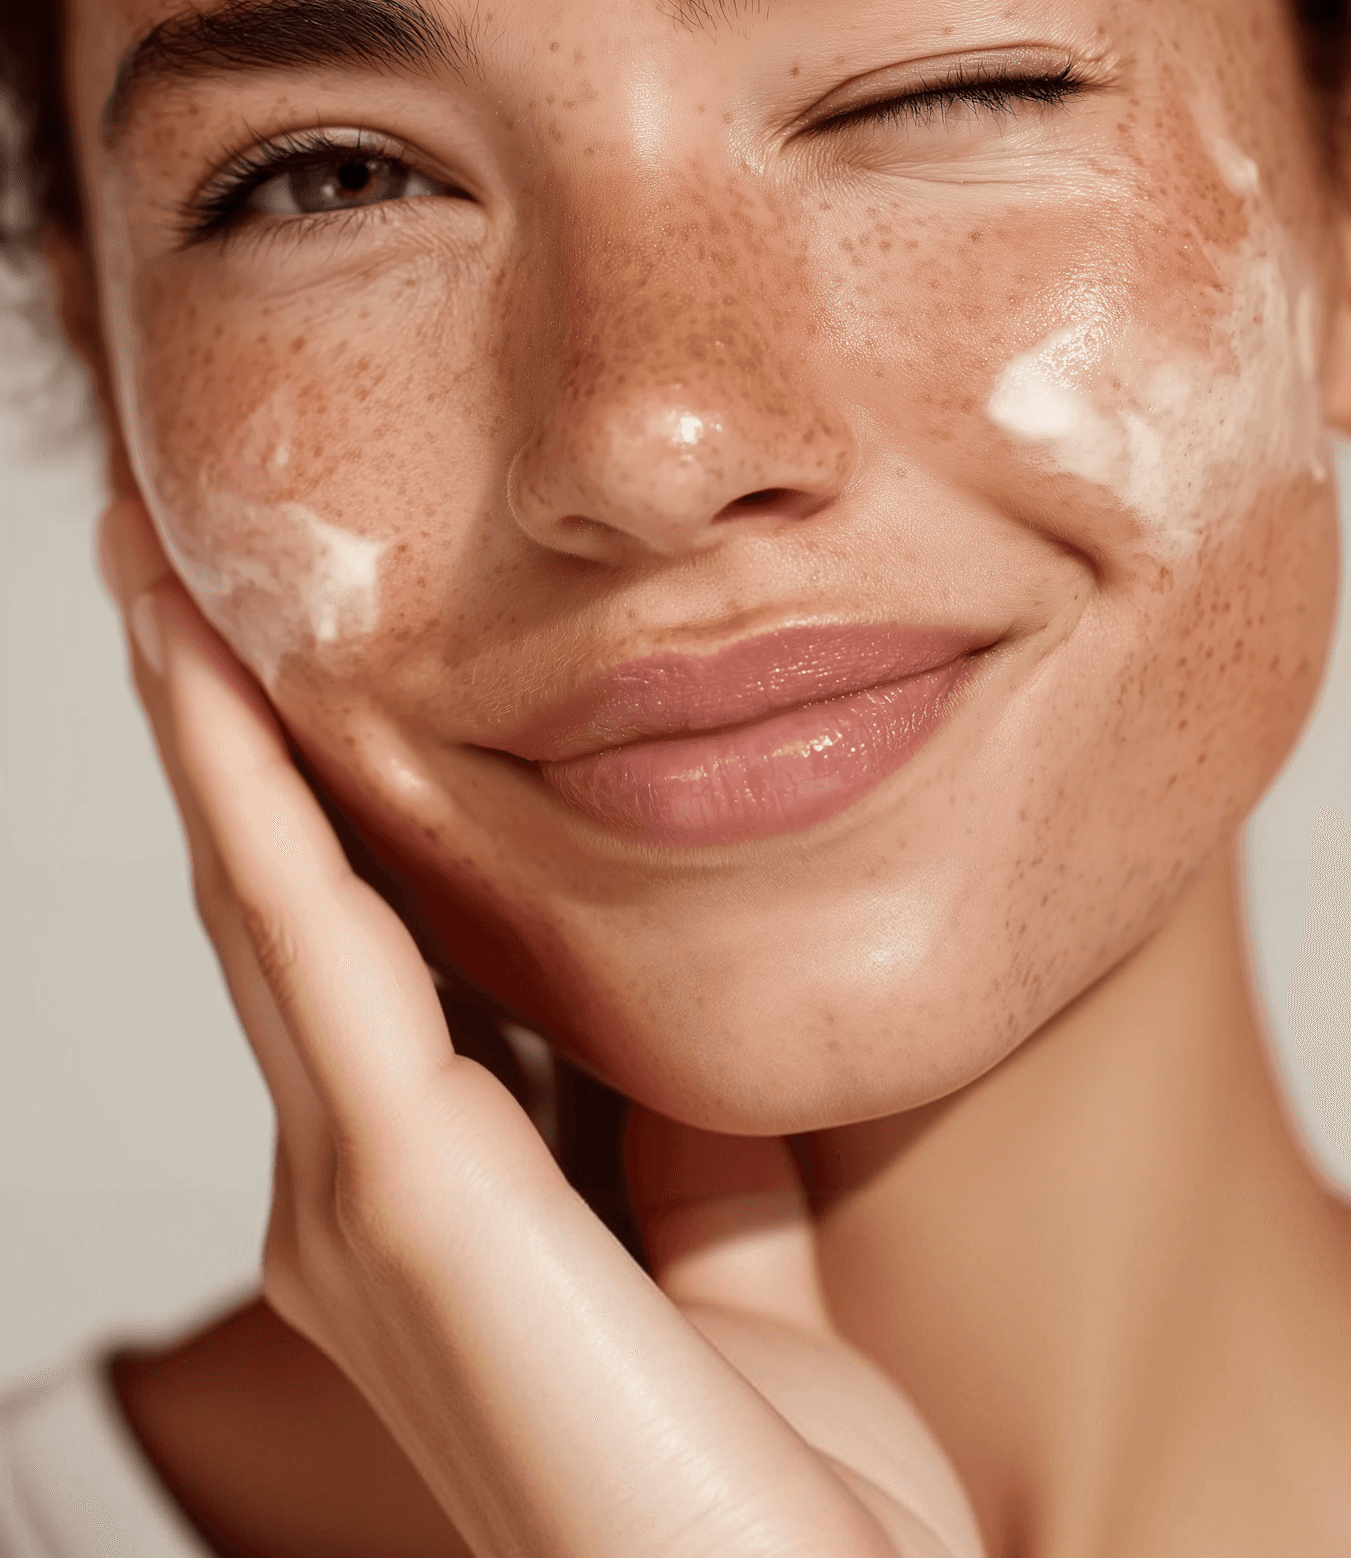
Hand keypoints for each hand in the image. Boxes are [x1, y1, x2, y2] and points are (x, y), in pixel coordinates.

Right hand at [99, 495, 986, 1557]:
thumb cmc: (765, 1487)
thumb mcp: (728, 1239)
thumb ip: (683, 1125)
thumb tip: (667, 988)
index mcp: (441, 1196)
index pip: (359, 947)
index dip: (309, 793)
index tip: (288, 649)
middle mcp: (362, 1189)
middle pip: (280, 904)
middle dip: (226, 731)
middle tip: (177, 570)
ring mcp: (361, 1195)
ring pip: (265, 899)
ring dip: (210, 728)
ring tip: (167, 583)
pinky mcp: (404, 1192)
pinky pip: (308, 940)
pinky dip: (247, 790)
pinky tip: (212, 672)